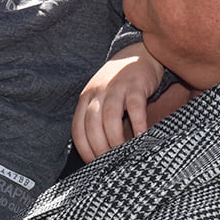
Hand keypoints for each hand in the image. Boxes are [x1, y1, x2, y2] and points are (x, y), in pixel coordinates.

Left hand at [71, 44, 165, 161]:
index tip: (94, 164)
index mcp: (86, 98)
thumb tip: (102, 153)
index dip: (85, 149)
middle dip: (100, 148)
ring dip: (115, 139)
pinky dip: (137, 125)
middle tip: (110, 164)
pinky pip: (135, 108)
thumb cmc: (121, 85)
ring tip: (123, 155)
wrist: (139, 54)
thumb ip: (99, 119)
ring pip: (110, 118)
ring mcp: (116, 88)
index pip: (78, 129)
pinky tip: (141, 138)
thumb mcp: (103, 98)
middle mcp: (97, 93)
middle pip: (92, 125)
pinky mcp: (136, 85)